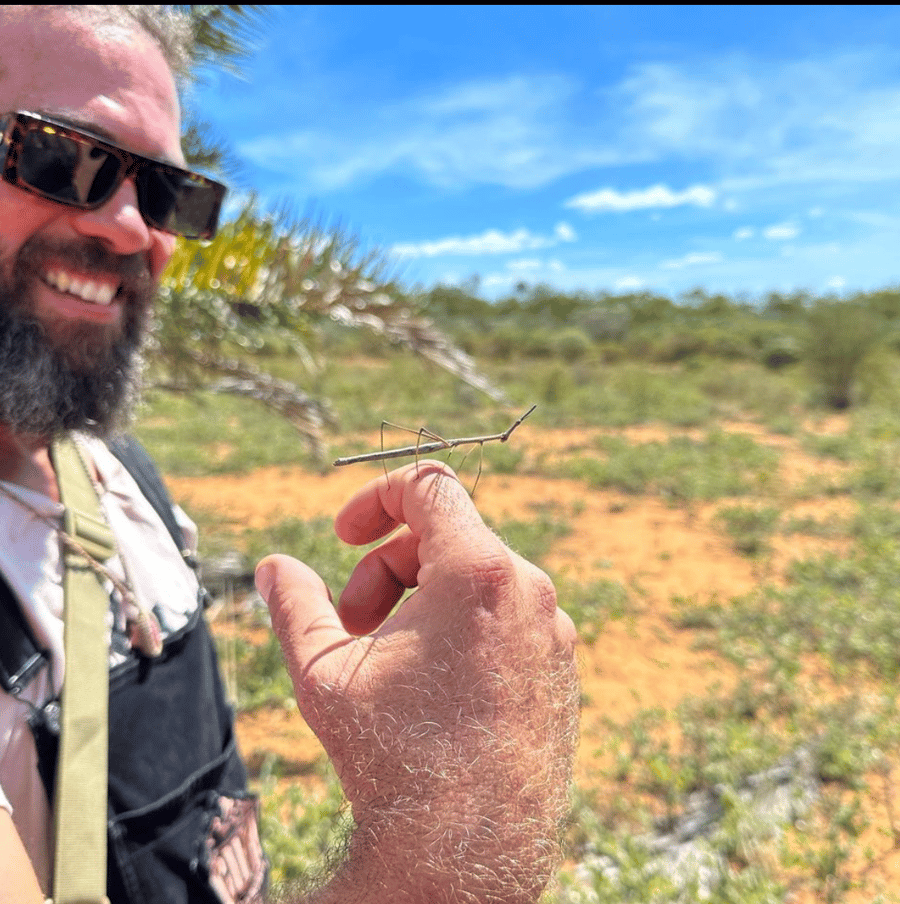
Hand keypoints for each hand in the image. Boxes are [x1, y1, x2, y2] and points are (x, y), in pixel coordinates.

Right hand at [255, 461, 579, 903]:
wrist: (468, 853)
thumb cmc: (395, 759)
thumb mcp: (324, 672)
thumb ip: (295, 605)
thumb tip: (273, 567)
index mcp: (477, 572)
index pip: (428, 486)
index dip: (375, 498)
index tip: (343, 535)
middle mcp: (528, 589)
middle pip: (445, 536)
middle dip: (387, 568)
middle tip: (352, 623)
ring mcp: (552, 628)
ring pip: (474, 578)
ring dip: (422, 600)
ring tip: (388, 659)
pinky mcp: (561, 663)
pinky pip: (504, 616)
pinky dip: (460, 627)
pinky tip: (432, 683)